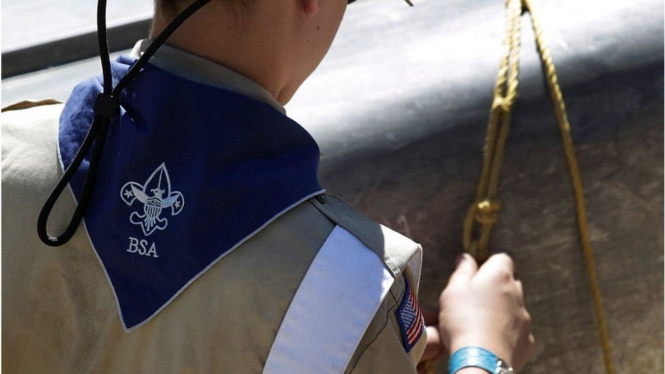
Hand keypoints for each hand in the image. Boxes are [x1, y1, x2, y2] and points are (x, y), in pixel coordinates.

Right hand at [438, 253, 534, 370]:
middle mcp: (517, 292)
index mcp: (499, 275)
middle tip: (473, 299)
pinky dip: (505, 331)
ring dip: (500, 309)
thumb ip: (462, 271)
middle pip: (508, 282)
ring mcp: (524, 317)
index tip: (475, 272)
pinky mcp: (527, 339)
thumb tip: (466, 258)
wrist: (481, 360)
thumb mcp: (453, 290)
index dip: (488, 262)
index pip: (501, 257)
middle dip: (494, 287)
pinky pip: (516, 329)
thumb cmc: (463, 320)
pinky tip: (489, 338)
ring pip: (513, 306)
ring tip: (479, 322)